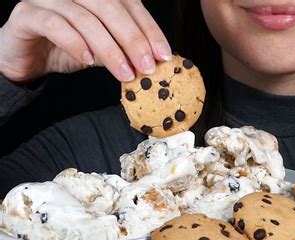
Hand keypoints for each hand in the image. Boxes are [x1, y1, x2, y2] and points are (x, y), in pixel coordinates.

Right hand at [0, 0, 170, 81]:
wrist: (25, 58)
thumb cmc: (66, 50)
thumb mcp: (102, 50)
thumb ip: (123, 49)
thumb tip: (152, 61)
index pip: (130, 5)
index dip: (149, 29)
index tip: (164, 54)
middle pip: (111, 8)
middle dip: (134, 39)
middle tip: (148, 66)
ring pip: (86, 18)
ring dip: (110, 48)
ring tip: (125, 72)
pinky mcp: (27, 14)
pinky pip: (55, 25)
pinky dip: (76, 43)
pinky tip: (89, 61)